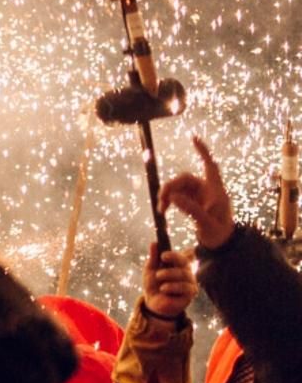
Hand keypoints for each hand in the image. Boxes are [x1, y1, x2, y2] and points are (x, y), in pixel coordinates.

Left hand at [143, 246, 195, 318]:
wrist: (153, 302)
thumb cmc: (153, 284)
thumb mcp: (150, 270)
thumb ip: (153, 258)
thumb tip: (154, 243)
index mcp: (178, 264)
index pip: (181, 256)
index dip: (174, 255)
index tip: (163, 256)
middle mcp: (186, 272)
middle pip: (184, 263)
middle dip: (170, 265)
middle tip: (158, 271)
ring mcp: (190, 282)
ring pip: (184, 274)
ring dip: (168, 276)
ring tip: (159, 279)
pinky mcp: (191, 293)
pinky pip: (185, 287)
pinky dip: (172, 287)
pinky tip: (164, 288)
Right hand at [160, 135, 235, 249]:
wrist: (221, 244)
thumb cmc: (219, 233)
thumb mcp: (206, 223)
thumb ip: (191, 209)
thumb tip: (173, 196)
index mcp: (216, 190)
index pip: (210, 166)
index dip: (203, 151)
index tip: (194, 138)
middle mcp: (207, 189)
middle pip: (184, 179)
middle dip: (171, 188)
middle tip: (162, 202)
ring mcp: (199, 195)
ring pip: (178, 187)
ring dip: (167, 196)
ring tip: (162, 210)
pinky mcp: (192, 202)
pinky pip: (176, 196)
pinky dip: (169, 201)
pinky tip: (164, 210)